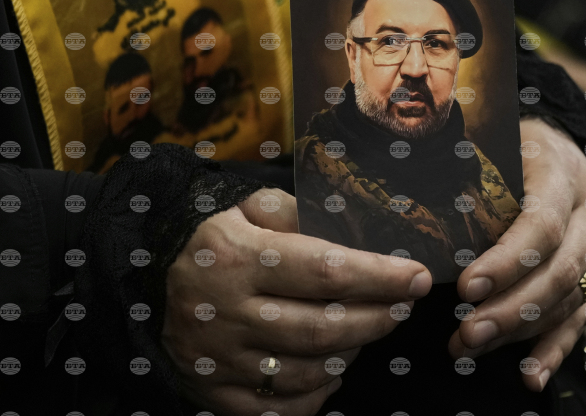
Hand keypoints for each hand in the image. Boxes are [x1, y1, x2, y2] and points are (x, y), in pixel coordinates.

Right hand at [161, 188, 432, 415]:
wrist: (149, 286)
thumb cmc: (217, 243)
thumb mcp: (249, 208)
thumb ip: (298, 211)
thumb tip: (356, 228)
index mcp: (238, 258)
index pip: (325, 271)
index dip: (380, 276)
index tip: (417, 276)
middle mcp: (228, 313)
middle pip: (323, 329)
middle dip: (378, 319)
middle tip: (404, 305)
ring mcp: (220, 360)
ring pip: (308, 372)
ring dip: (352, 354)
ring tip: (367, 329)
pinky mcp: (215, 394)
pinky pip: (281, 407)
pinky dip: (318, 392)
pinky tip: (332, 369)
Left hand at [448, 117, 585, 390]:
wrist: (562, 148)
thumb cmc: (513, 145)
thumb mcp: (494, 141)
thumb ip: (465, 167)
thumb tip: (401, 194)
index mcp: (561, 173)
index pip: (542, 224)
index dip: (507, 261)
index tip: (466, 287)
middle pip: (560, 271)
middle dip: (511, 309)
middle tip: (465, 334)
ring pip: (568, 299)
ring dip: (519, 331)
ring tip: (469, 348)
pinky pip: (581, 317)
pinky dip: (554, 349)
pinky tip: (529, 375)